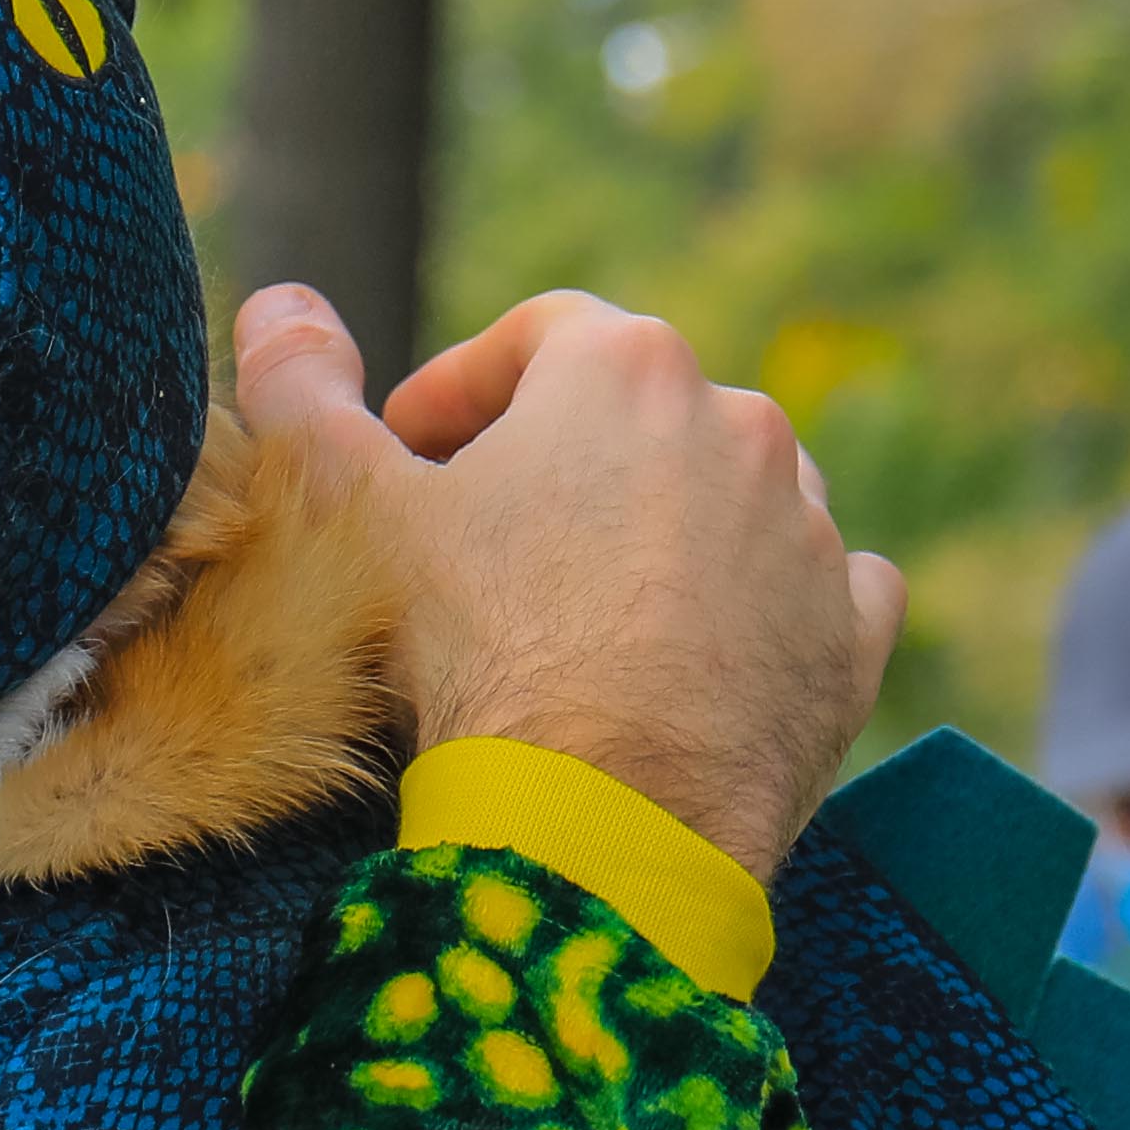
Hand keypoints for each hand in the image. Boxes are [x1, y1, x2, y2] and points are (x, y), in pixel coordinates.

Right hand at [232, 283, 905, 878]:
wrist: (600, 824)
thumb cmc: (471, 648)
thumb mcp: (350, 510)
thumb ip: (301, 393)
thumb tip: (277, 306)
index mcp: (627, 365)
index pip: (536, 337)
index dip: (462, 392)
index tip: (414, 458)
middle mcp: (742, 420)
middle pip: (639, 415)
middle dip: (566, 464)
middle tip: (492, 547)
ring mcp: (811, 528)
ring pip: (735, 494)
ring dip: (670, 528)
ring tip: (593, 611)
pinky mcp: (851, 632)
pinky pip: (818, 591)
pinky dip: (767, 608)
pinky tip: (705, 655)